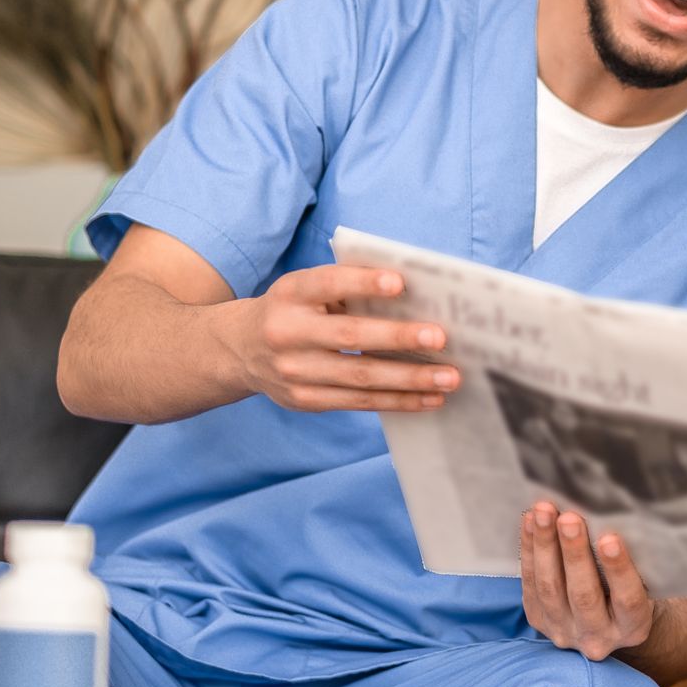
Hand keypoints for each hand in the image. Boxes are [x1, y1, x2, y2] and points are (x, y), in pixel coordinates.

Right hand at [226, 264, 458, 411]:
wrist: (238, 349)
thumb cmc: (292, 309)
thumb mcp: (306, 288)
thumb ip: (347, 286)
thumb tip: (414, 295)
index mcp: (290, 294)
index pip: (328, 284)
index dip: (362, 283)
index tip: (400, 283)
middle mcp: (287, 333)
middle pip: (349, 336)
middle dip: (398, 338)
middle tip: (440, 338)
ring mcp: (294, 372)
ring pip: (360, 377)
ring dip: (409, 380)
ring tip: (448, 379)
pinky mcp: (304, 400)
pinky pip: (358, 403)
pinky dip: (397, 401)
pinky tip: (429, 399)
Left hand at [519, 501, 661, 659]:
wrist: (611, 621)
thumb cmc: (633, 589)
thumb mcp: (645, 583)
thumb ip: (634, 563)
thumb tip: (613, 517)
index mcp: (632, 627)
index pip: (627, 599)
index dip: (618, 569)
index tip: (610, 538)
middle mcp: (597, 637)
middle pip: (582, 594)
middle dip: (574, 552)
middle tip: (570, 518)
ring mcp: (564, 631)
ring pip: (549, 588)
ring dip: (545, 546)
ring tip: (544, 512)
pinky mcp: (539, 620)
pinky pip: (530, 583)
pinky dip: (529, 549)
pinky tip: (531, 521)